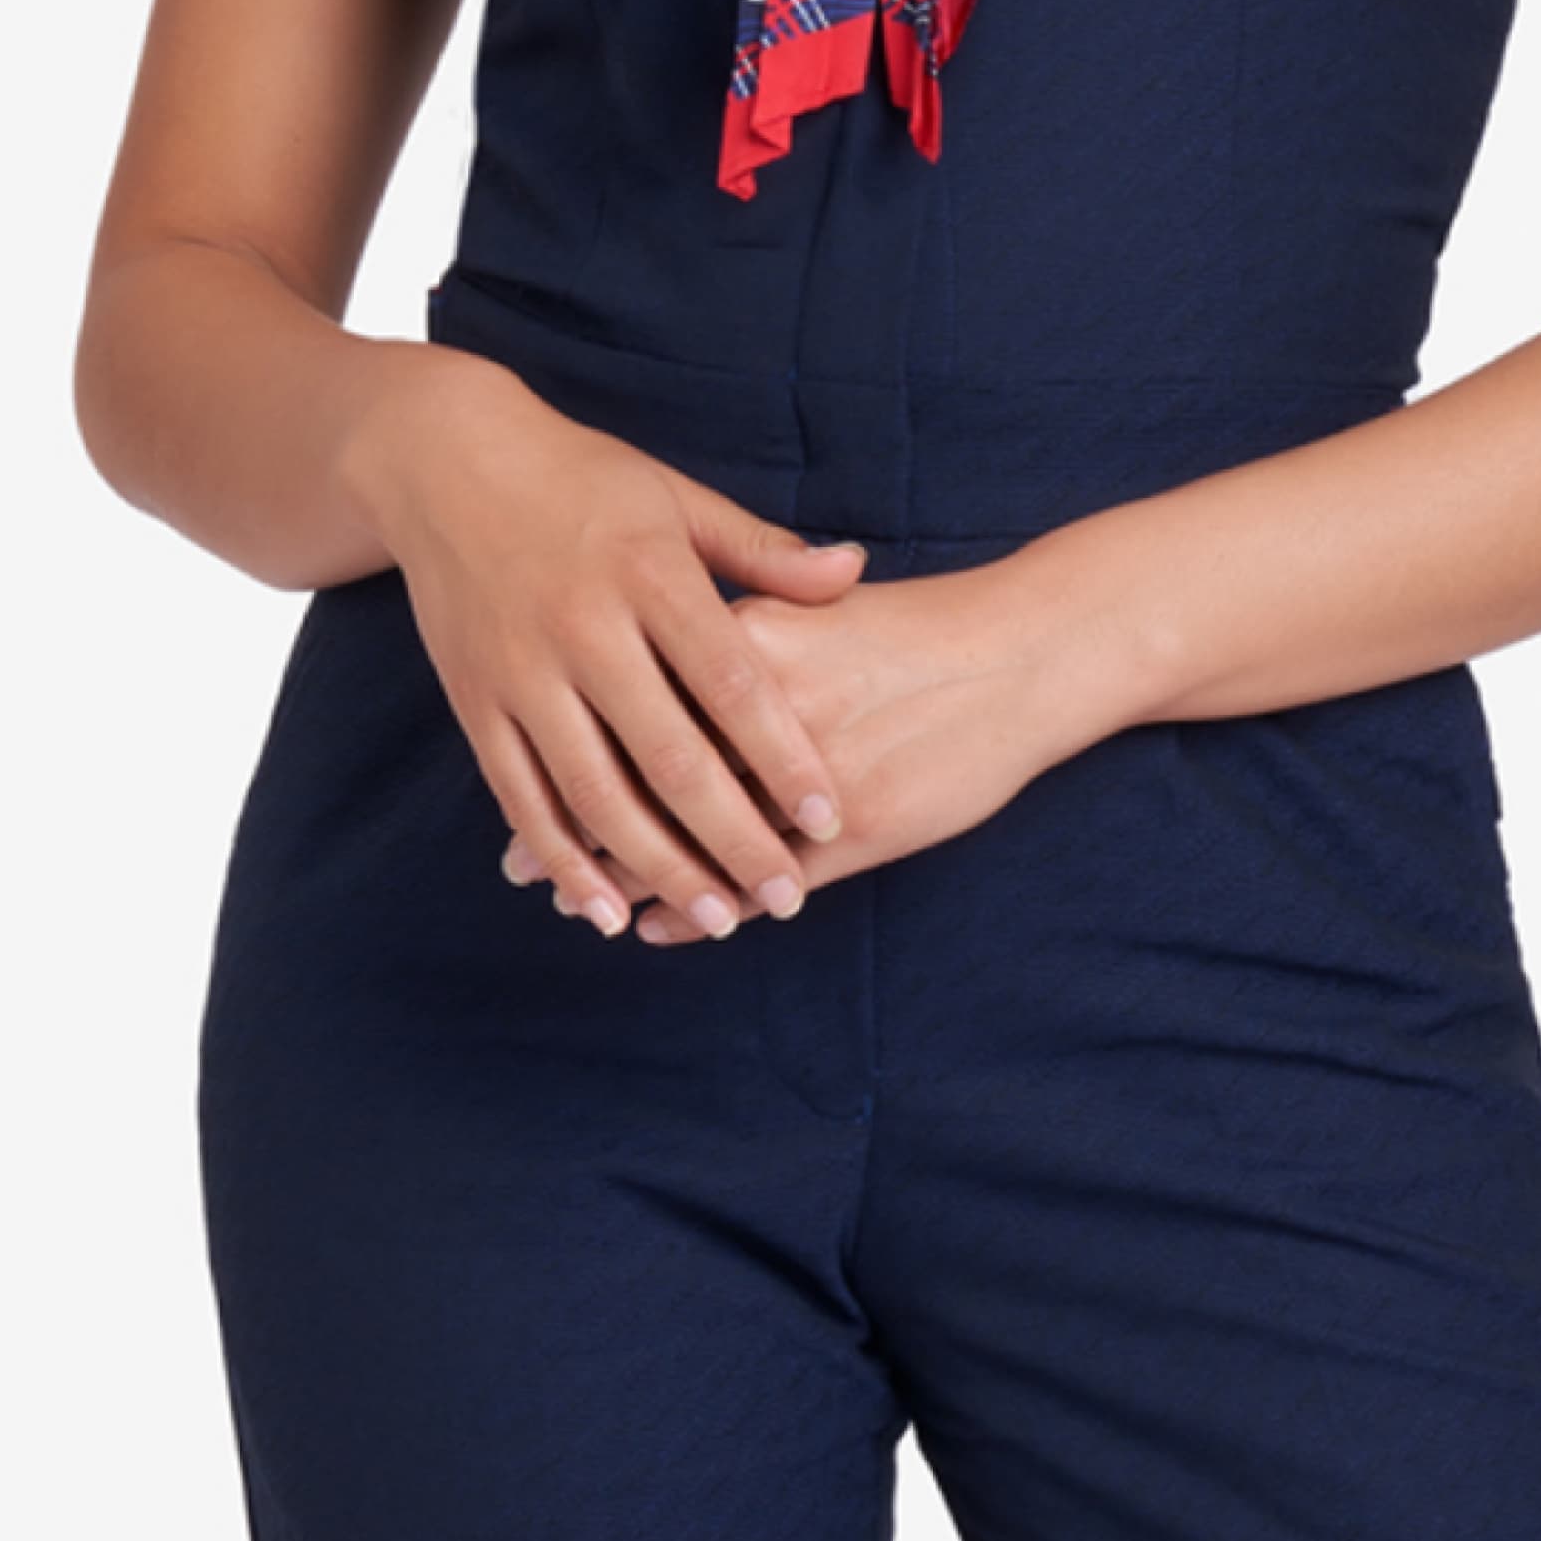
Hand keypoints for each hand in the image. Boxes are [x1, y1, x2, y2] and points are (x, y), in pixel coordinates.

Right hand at [341, 348, 869, 942]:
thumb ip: (764, 552)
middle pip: (670, 755)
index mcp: (649, 574)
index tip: (829, 817)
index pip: (731, 683)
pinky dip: (563, 858)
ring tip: (715, 919)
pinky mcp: (476, 701)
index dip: (783, 756)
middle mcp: (585, 628)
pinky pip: (521, 796)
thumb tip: (855, 571)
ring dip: (657, 866)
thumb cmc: (583, 478)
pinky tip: (604, 909)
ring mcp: (523, 671)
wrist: (446, 461)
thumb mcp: (677, 498)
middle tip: (786, 898)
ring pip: (596, 792)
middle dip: (733, 837)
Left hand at [570, 548, 1122, 945]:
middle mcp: (774, 711)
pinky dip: (704, 910)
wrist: (1022, 650)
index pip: (639, 700)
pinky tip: (655, 928)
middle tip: (517, 864)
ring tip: (573, 902)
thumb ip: (737, 634)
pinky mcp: (861, 828)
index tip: (521, 767)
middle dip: (580, 826)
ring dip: (631, 877)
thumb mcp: (813, 612)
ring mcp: (816, 776)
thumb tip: (650, 660)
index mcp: (755, 640)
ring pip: (700, 839)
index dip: (574, 743)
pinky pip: (765, 882)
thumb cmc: (911, 629)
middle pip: (650, 777)